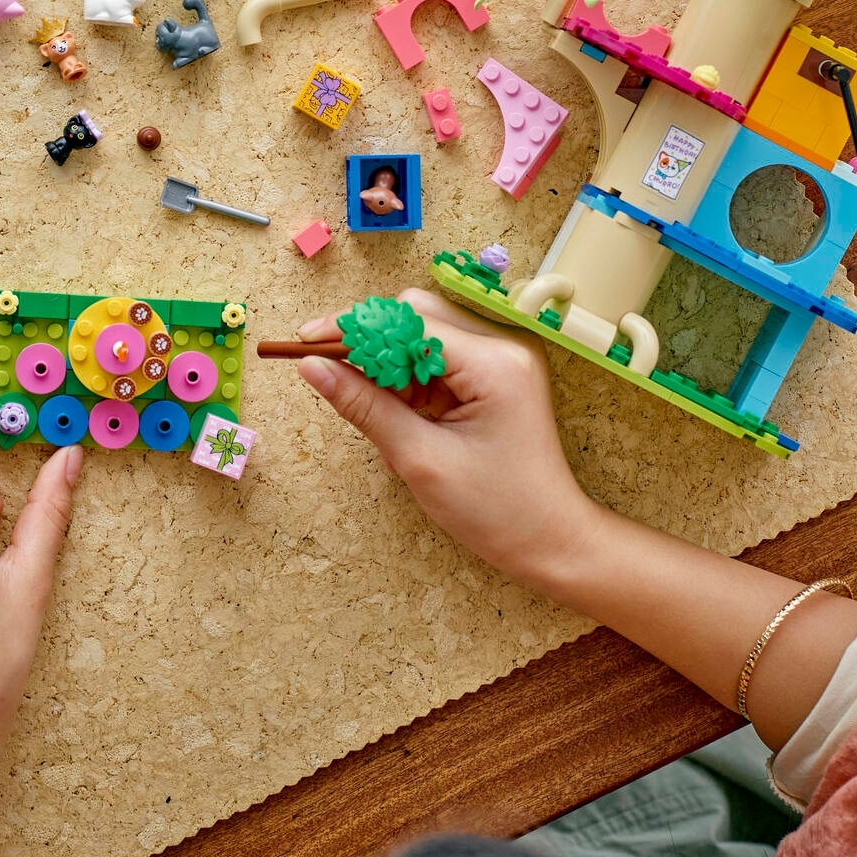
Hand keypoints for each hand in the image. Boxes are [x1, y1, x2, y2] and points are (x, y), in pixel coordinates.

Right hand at [294, 288, 599, 589]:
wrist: (551, 541)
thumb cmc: (496, 510)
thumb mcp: (420, 459)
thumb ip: (364, 406)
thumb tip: (313, 367)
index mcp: (493, 363)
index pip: (408, 321)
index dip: (353, 328)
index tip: (305, 341)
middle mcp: (501, 347)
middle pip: (415, 315)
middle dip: (371, 345)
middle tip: (337, 382)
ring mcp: (501, 360)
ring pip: (422, 336)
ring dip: (390, 367)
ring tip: (388, 420)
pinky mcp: (495, 376)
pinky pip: (438, 360)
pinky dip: (411, 382)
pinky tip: (407, 421)